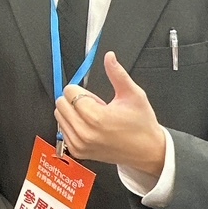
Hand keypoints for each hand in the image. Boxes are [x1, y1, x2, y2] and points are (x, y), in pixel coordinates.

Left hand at [55, 51, 165, 176]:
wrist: (147, 151)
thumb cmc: (142, 125)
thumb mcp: (133, 95)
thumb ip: (117, 74)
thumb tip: (109, 57)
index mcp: (96, 118)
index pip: (69, 92)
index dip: (81, 89)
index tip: (94, 97)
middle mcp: (84, 133)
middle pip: (61, 103)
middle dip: (74, 99)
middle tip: (94, 106)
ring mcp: (80, 144)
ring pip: (59, 116)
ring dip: (72, 112)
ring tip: (94, 118)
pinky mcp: (78, 151)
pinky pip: (63, 130)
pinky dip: (72, 125)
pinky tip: (90, 127)